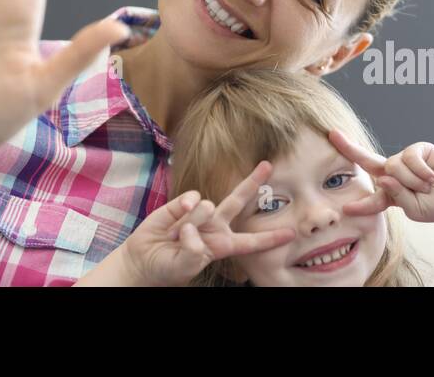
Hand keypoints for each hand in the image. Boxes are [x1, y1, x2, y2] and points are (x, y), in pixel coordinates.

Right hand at [120, 161, 294, 285]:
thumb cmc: (167, 268)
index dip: (271, 238)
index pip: (251, 241)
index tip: (292, 232)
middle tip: (268, 165)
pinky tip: (173, 221)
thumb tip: (192, 228)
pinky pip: (191, 199)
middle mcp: (215, 226)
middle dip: (253, 182)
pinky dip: (183, 209)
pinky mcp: (182, 204)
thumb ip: (193, 252)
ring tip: (175, 238)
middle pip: (238, 200)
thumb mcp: (184, 267)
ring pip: (208, 207)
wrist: (142, 260)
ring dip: (190, 224)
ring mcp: (200, 214)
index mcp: (222, 246)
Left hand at [327, 130, 433, 226]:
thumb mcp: (414, 210)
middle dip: (349, 148)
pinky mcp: (418, 149)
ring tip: (428, 187)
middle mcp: (394, 172)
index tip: (345, 209)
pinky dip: (420, 171)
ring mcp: (405, 160)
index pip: (372, 196)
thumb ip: (397, 197)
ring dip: (412, 182)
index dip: (361, 204)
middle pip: (367, 160)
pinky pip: (409, 159)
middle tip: (332, 135)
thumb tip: (383, 177)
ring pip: (393, 167)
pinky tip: (432, 177)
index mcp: (391, 191)